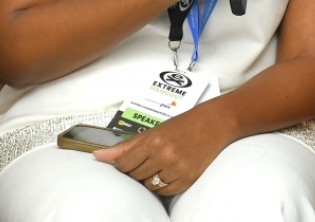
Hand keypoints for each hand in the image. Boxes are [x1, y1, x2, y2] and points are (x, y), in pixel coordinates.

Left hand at [93, 106, 233, 195]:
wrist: (215, 123)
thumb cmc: (184, 124)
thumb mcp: (154, 130)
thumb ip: (125, 146)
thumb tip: (99, 156)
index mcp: (153, 140)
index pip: (124, 163)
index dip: (123, 164)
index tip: (129, 160)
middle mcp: (164, 155)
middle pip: (136, 176)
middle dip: (138, 169)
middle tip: (150, 158)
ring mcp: (177, 168)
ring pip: (150, 185)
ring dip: (151, 178)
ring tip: (161, 163)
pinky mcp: (188, 178)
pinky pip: (166, 191)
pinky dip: (165, 184)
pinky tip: (170, 170)